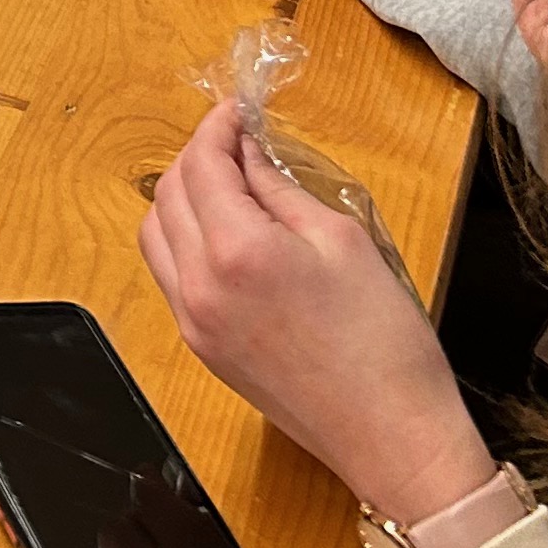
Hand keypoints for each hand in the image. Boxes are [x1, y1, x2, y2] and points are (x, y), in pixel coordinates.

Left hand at [142, 103, 495, 527]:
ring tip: (226, 185)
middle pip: (167, 193)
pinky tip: (221, 234)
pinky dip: (180, 241)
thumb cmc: (384, 339)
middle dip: (197, 157)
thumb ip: (281, 190)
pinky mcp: (200, 348)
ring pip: (155, 234)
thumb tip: (249, 154)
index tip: (237, 110)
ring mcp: (192, 321)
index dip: (216, 127)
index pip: (201, 164)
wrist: (391, 437)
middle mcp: (198, 285)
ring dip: (179, 198)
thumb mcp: (342, 242)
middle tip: (237, 144)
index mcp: (236, 251)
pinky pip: (168, 276)